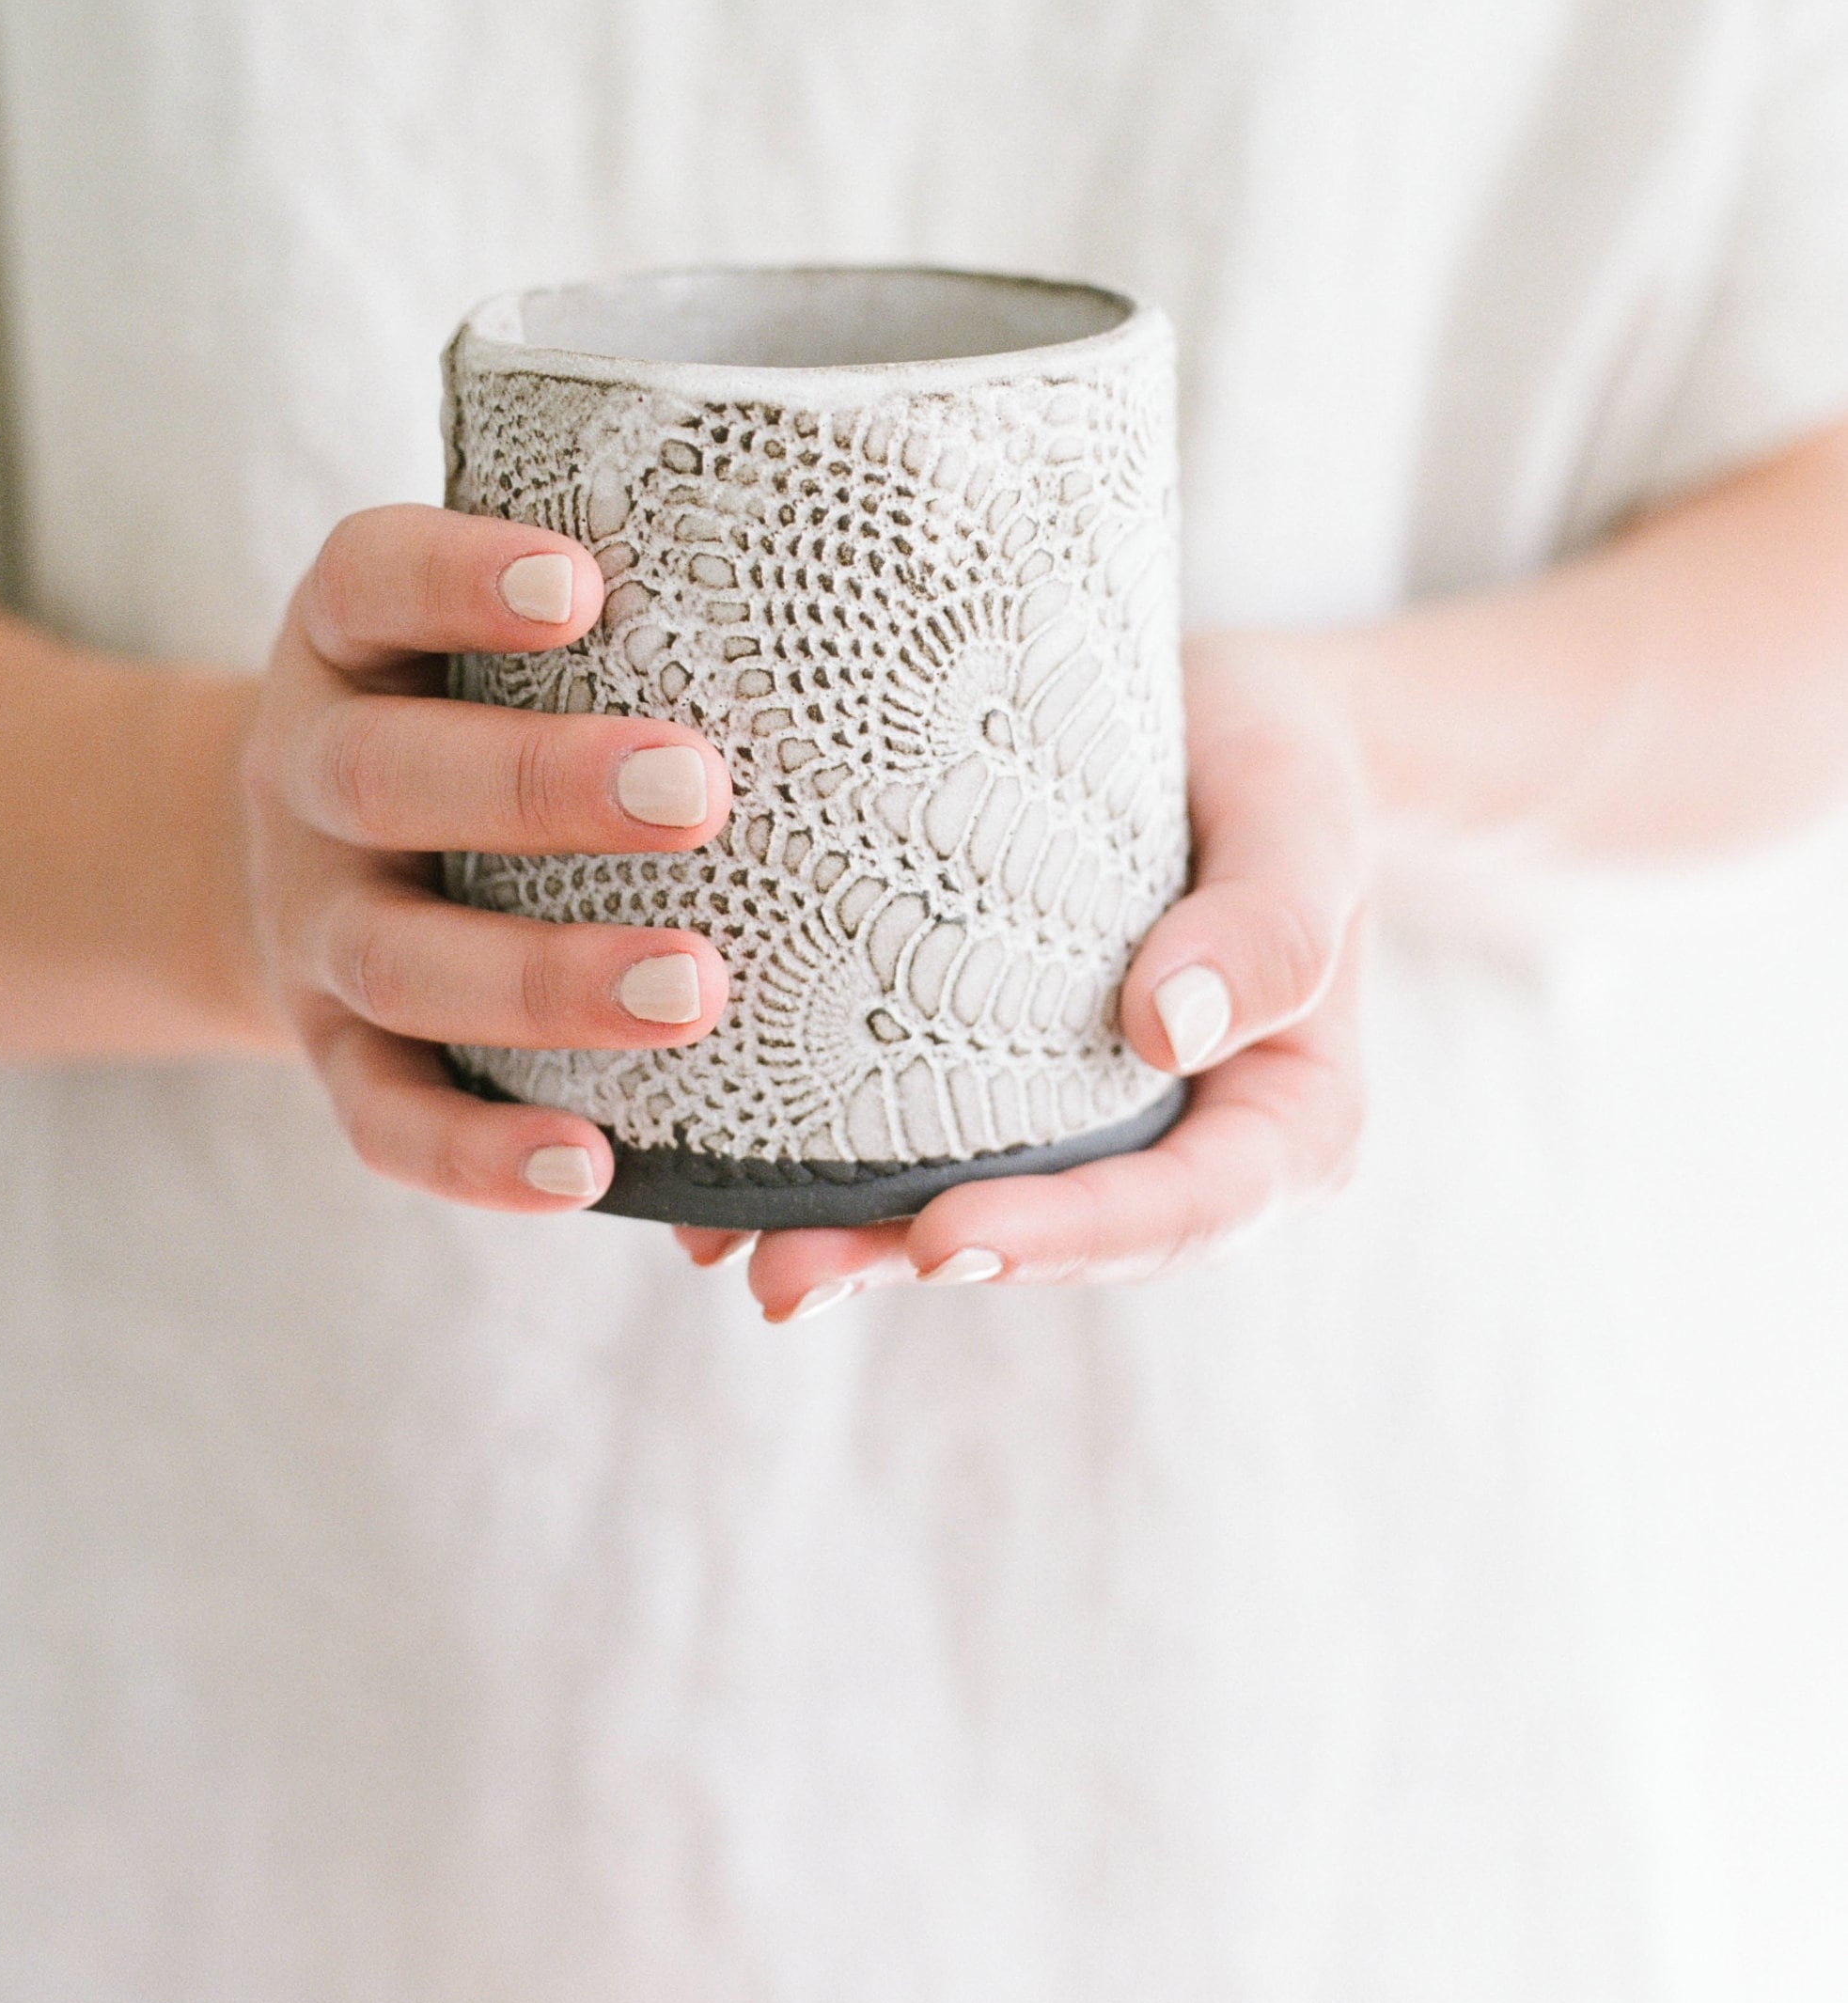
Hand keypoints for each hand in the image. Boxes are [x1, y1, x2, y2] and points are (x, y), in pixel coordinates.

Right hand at [240, 505, 731, 1207]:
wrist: (282, 851)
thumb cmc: (470, 715)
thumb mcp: (486, 644)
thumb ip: (632, 624)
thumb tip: (910, 611)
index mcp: (347, 646)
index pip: (369, 580)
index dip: (456, 577)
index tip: (582, 583)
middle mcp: (308, 777)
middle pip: (386, 776)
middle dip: (538, 785)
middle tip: (699, 790)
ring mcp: (310, 923)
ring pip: (393, 957)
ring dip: (539, 976)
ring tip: (695, 988)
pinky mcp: (327, 1050)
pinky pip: (380, 1116)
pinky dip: (475, 1153)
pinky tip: (590, 1167)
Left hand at [678, 631, 1371, 1315]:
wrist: (1227, 726)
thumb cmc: (1282, 765)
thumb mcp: (1301, 818)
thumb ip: (1269, 924)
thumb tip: (1168, 1029)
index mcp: (1279, 1126)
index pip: (1182, 1210)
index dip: (1063, 1237)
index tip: (946, 1237)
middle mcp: (1172, 1150)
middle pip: (1048, 1236)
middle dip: (908, 1262)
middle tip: (785, 1276)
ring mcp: (1076, 1123)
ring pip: (963, 1202)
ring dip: (841, 1234)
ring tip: (716, 1247)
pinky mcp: (993, 1073)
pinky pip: (912, 1129)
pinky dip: (814, 1153)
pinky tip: (701, 1166)